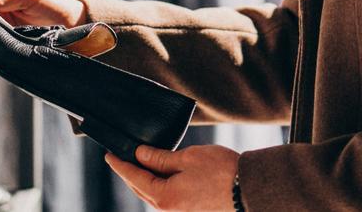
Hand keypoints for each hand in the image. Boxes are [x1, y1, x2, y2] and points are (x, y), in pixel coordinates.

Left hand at [106, 144, 239, 211]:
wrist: (251, 190)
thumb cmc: (222, 172)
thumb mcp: (187, 158)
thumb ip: (160, 158)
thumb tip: (140, 155)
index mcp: (165, 197)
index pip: (135, 178)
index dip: (121, 165)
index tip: (110, 155)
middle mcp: (171, 210)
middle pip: (142, 190)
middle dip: (130, 174)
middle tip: (121, 158)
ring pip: (155, 196)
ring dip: (146, 180)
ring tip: (140, 164)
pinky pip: (169, 199)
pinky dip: (161, 186)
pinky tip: (163, 176)